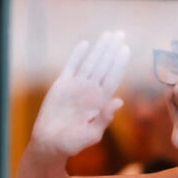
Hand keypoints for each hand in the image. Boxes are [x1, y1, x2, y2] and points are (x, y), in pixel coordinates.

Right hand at [29, 31, 129, 158]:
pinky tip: (85, 44)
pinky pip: (71, 66)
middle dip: (112, 49)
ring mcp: (77, 86)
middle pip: (104, 65)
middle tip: (121, 33)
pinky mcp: (61, 85)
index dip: (120, 63)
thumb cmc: (74, 143)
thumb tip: (119, 101)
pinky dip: (77, 55)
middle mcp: (91, 90)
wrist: (50, 144)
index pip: (113, 77)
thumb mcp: (93, 134)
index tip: (126, 48)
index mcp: (101, 101)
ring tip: (108, 35)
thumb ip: (105, 118)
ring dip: (99, 48)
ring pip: (90, 62)